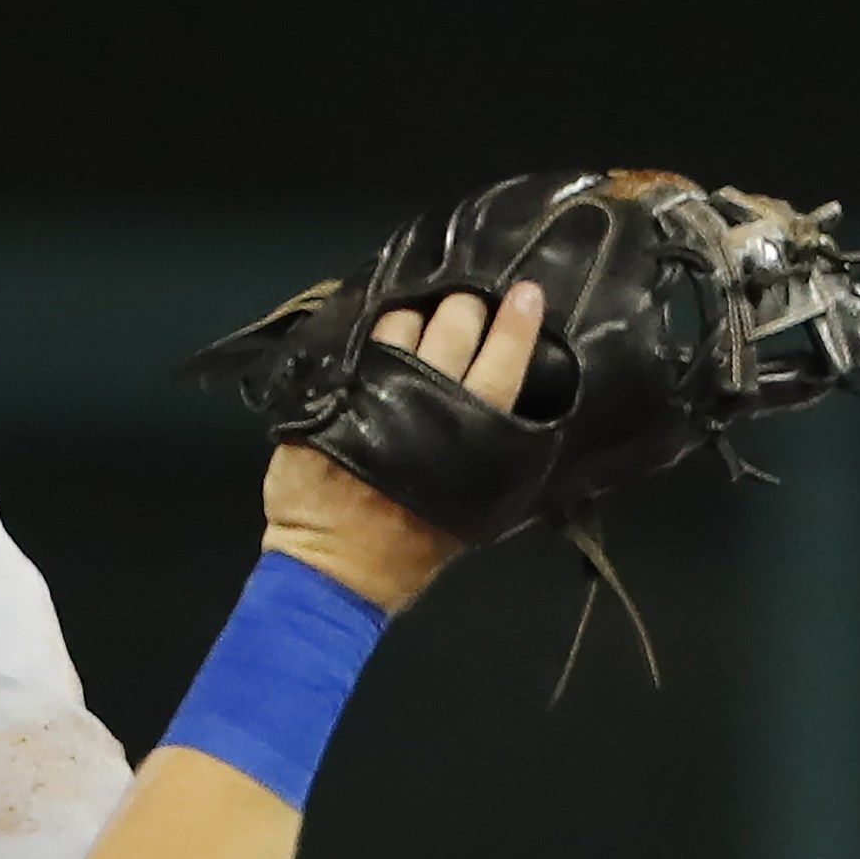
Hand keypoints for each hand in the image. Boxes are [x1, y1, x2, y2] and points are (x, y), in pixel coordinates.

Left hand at [260, 279, 543, 612]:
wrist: (334, 566)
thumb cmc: (412, 548)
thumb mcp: (476, 508)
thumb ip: (494, 454)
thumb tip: (514, 405)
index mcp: (473, 433)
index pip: (505, 360)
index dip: (518, 322)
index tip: (525, 292)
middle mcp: (428, 400)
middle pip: (456, 324)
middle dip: (465, 307)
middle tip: (467, 303)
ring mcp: (376, 388)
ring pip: (404, 322)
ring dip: (416, 312)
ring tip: (420, 313)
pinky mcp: (334, 389)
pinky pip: (360, 340)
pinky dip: (375, 328)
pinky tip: (382, 326)